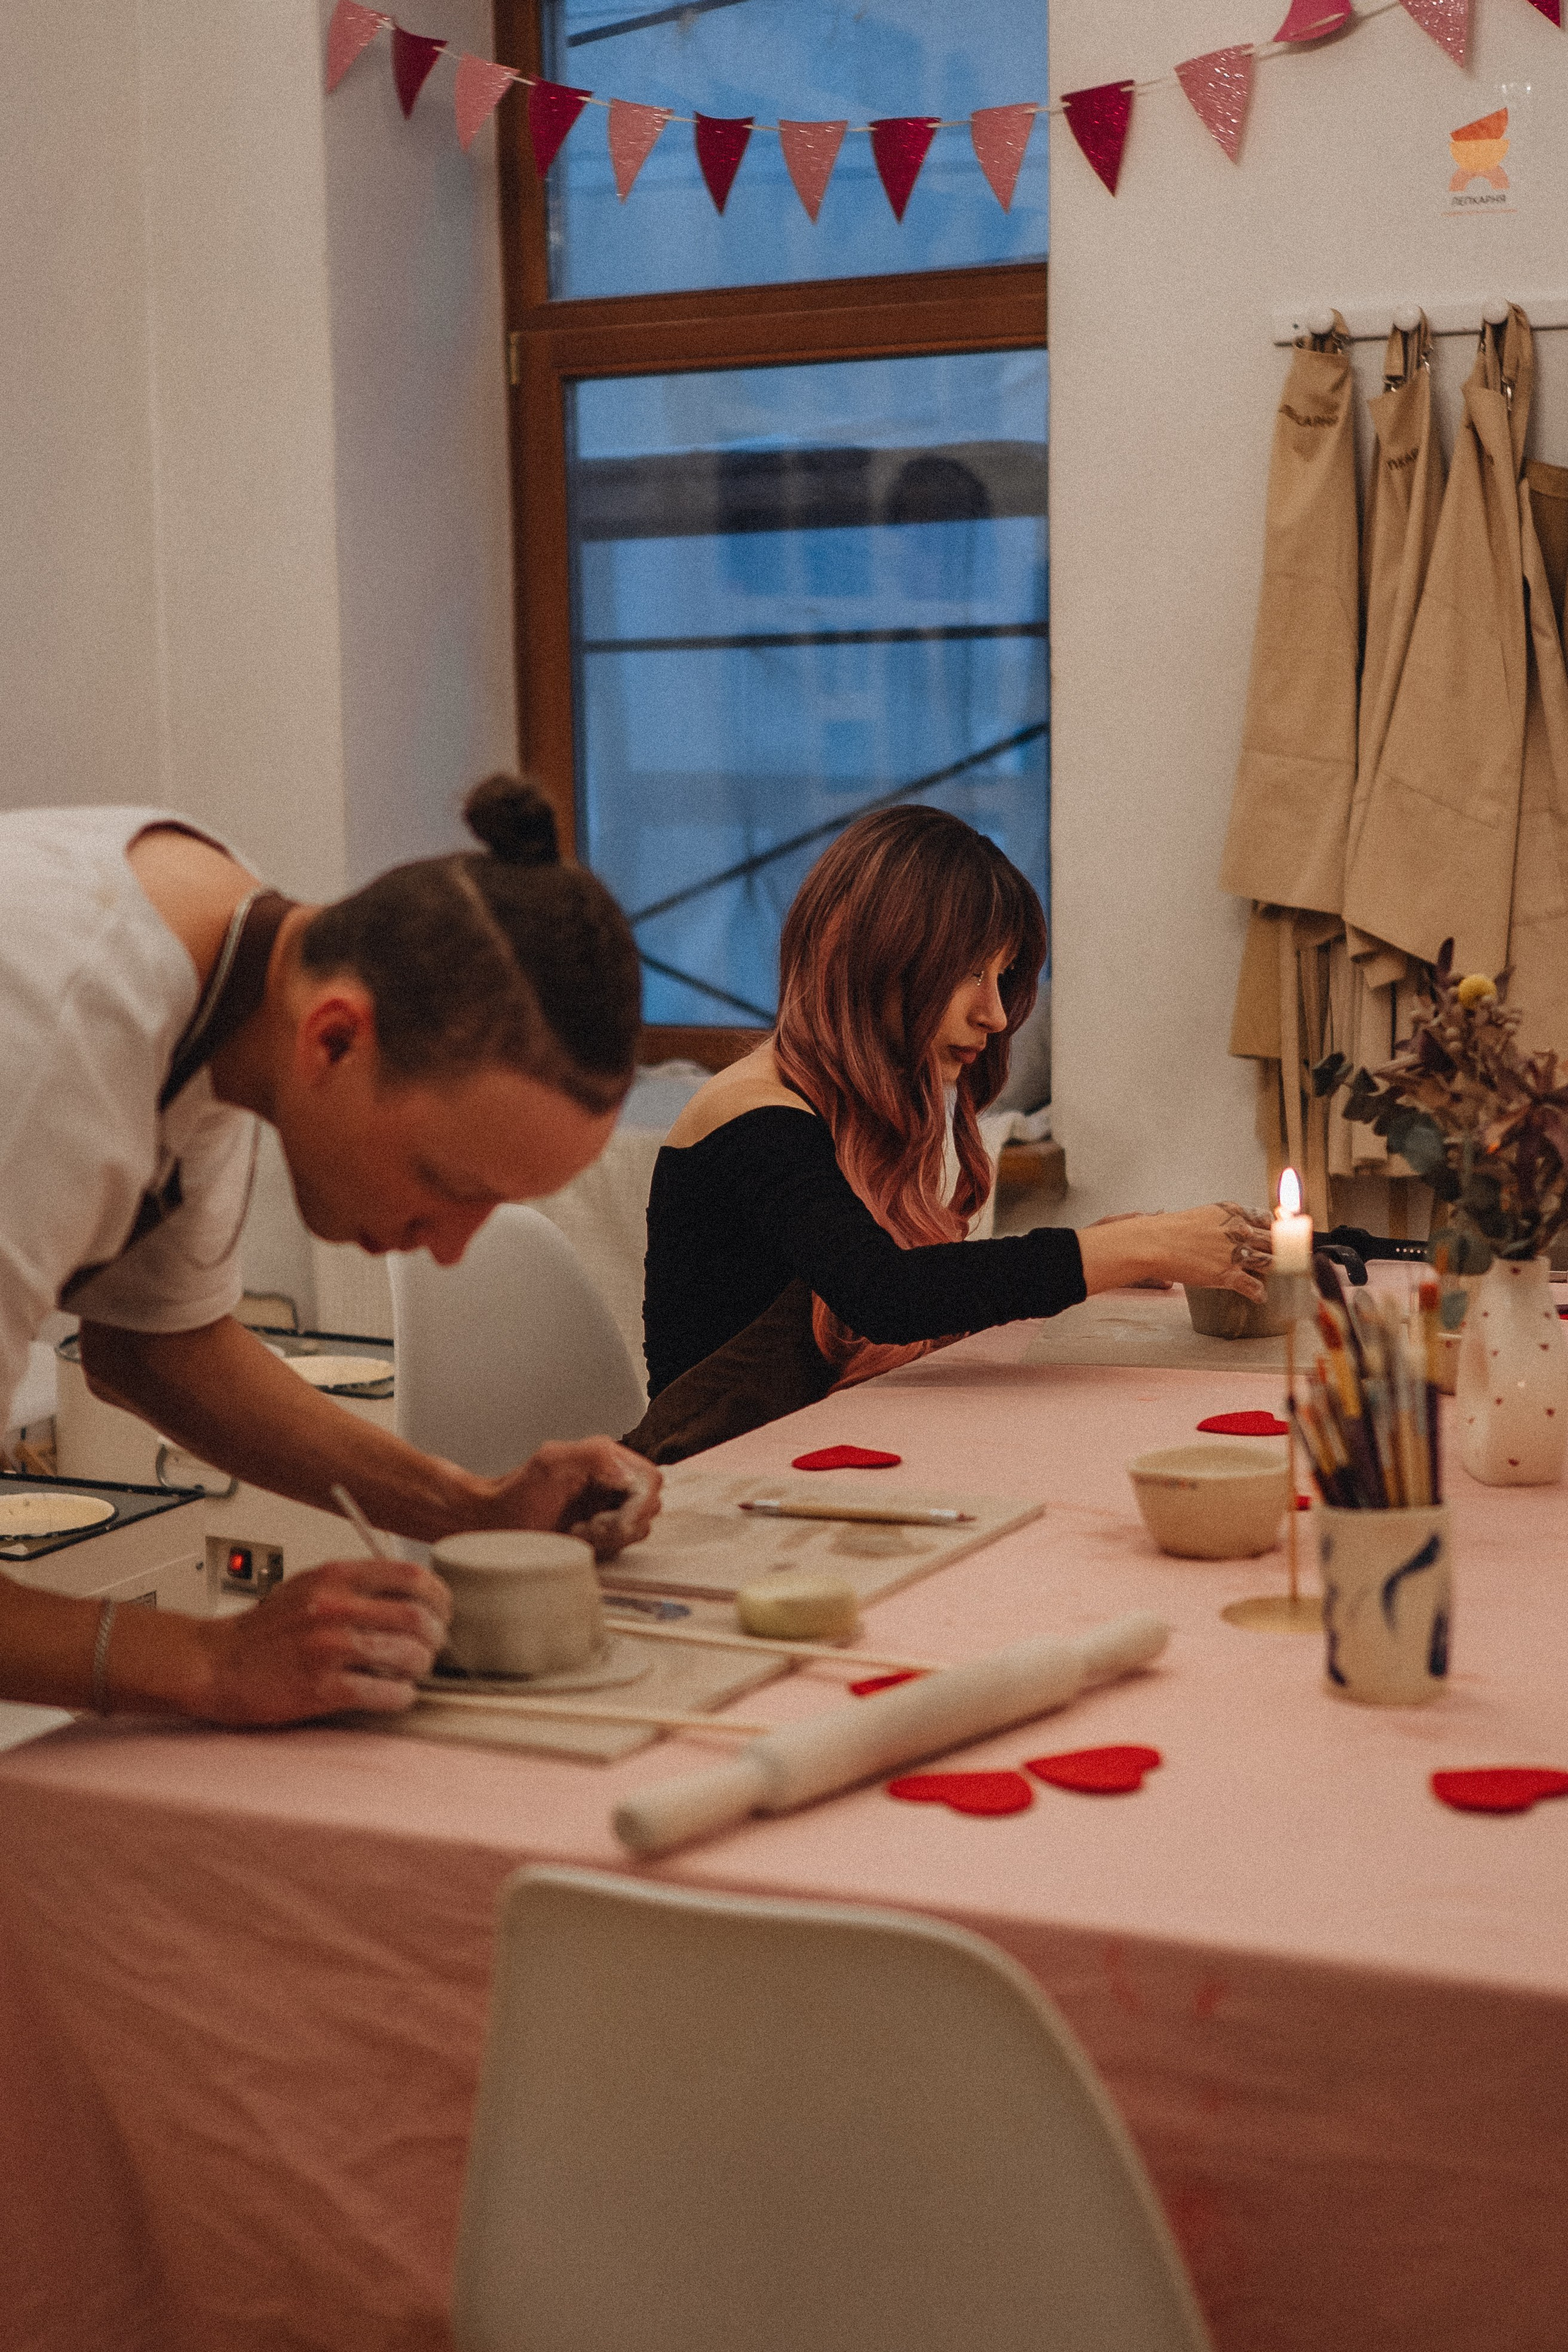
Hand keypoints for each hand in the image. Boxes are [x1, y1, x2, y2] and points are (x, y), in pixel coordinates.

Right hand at [195, 1555, 451, 1723]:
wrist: (216, 1663)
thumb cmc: (266, 1629)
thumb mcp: (311, 1585)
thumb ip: (358, 1585)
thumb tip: (414, 1596)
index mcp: (336, 1576)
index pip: (412, 1576)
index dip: (440, 1597)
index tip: (443, 1613)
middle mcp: (335, 1607)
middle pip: (418, 1619)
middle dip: (435, 1639)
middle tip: (431, 1650)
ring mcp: (328, 1648)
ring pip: (407, 1657)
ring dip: (419, 1669)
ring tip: (410, 1674)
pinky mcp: (321, 1688)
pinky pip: (384, 1693)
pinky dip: (400, 1697)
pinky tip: (394, 1696)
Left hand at [479, 1439, 662, 1559]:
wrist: (494, 1526)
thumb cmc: (516, 1496)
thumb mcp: (551, 1463)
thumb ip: (595, 1455)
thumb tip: (628, 1475)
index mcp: (605, 1457)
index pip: (649, 1479)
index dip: (638, 1502)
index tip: (612, 1519)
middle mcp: (612, 1479)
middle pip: (650, 1504)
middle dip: (623, 1521)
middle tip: (589, 1526)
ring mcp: (610, 1505)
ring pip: (640, 1526)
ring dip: (611, 1535)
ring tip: (580, 1531)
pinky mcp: (605, 1530)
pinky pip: (625, 1542)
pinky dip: (605, 1545)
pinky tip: (580, 1538)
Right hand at [1078, 1202, 1272, 1300]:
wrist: (1154, 1243)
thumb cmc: (1169, 1230)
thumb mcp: (1201, 1216)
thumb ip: (1220, 1222)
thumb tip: (1226, 1231)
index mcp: (1232, 1213)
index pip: (1266, 1218)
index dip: (1277, 1228)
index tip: (1283, 1234)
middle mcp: (1239, 1231)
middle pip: (1273, 1240)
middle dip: (1284, 1250)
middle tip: (1293, 1257)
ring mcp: (1235, 1253)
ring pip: (1270, 1262)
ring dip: (1279, 1271)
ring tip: (1285, 1277)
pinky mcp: (1227, 1274)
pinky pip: (1253, 1287)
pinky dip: (1260, 1294)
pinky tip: (1261, 1297)